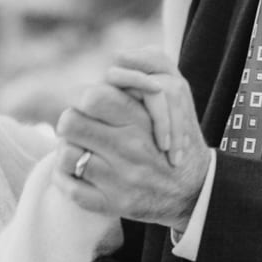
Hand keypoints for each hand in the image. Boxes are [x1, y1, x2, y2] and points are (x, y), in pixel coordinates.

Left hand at [56, 50, 209, 231]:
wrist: (195, 191)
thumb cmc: (177, 139)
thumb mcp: (176, 95)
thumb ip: (150, 68)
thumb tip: (118, 56)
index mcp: (140, 121)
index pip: (91, 97)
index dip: (84, 98)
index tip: (90, 107)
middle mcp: (129, 149)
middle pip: (70, 122)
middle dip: (71, 122)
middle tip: (80, 128)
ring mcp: (119, 180)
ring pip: (65, 155)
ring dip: (68, 151)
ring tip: (80, 151)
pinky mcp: (112, 205)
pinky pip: (68, 188)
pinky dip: (65, 179)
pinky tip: (76, 173)